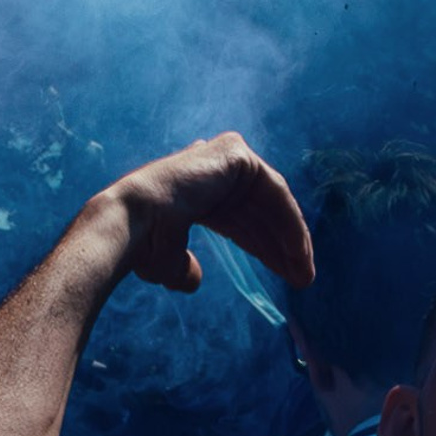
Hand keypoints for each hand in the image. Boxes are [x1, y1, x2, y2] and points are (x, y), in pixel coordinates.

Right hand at [108, 132, 312, 296]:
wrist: (131, 223)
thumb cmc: (143, 247)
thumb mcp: (168, 261)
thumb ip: (184, 267)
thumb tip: (194, 281)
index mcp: (193, 193)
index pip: (239, 220)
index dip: (262, 247)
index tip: (283, 273)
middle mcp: (209, 172)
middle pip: (259, 213)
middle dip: (281, 246)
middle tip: (301, 279)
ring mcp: (222, 158)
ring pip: (272, 203)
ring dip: (292, 240)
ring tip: (304, 276)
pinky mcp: (235, 154)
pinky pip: (275, 192)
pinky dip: (290, 223)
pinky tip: (299, 253)